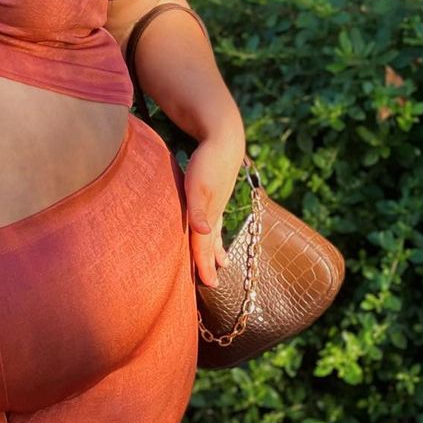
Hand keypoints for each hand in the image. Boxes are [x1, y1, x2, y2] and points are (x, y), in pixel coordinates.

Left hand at [182, 130, 245, 288]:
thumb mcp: (197, 185)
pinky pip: (214, 217)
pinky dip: (214, 229)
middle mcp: (213, 211)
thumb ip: (198, 210)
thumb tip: (204, 233)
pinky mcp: (215, 191)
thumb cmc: (207, 161)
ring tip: (221, 261)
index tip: (209, 284)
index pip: (203, 245)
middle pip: (210, 242)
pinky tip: (213, 228)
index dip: (204, 265)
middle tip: (214, 283)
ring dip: (215, 247)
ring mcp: (216, 201)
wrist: (224, 138)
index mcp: (207, 213)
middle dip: (210, 262)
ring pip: (214, 231)